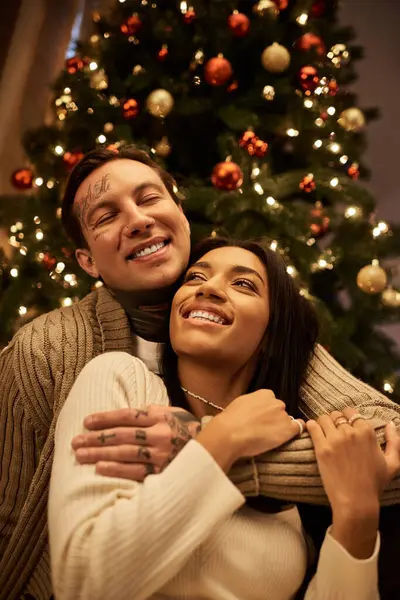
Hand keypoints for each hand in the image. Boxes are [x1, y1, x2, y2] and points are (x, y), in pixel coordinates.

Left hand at [71, 406, 200, 479]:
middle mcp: (159, 434)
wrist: (216, 449)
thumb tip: (130, 413)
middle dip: (96, 438)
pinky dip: (117, 469)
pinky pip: (136, 471)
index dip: (105, 418)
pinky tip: (101, 468)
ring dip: (100, 453)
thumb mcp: (174, 413)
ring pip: (125, 452)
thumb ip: (153, 411)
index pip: (127, 416)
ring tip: (80, 455)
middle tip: (75, 441)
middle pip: (121, 435)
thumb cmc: (189, 430)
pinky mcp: (163, 472)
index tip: (86, 422)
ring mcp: (160, 454)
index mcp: (160, 417)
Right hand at [196, 389, 304, 470]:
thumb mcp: (240, 403)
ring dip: (280, 427)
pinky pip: (298, 428)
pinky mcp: (287, 429)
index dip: (267, 411)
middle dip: (274, 418)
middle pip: (279, 410)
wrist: (231, 432)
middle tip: (264, 429)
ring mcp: (283, 415)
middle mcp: (276, 402)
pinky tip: (291, 436)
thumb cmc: (231, 420)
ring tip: (268, 437)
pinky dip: (296, 431)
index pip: (271, 401)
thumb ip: (252, 404)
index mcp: (264, 394)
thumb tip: (252, 410)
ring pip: (286, 421)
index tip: (262, 418)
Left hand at [307, 407, 399, 557]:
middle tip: (332, 431)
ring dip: (322, 423)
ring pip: (323, 418)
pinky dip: (311, 426)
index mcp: (367, 432)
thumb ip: (395, 441)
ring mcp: (335, 440)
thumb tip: (392, 424)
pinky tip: (312, 430)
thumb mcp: (393, 463)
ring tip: (322, 431)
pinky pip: (312, 426)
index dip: (346, 417)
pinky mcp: (322, 448)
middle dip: (334, 421)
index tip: (344, 425)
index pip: (351, 413)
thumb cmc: (374, 484)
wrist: (356, 501)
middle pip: (336, 415)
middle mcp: (351, 432)